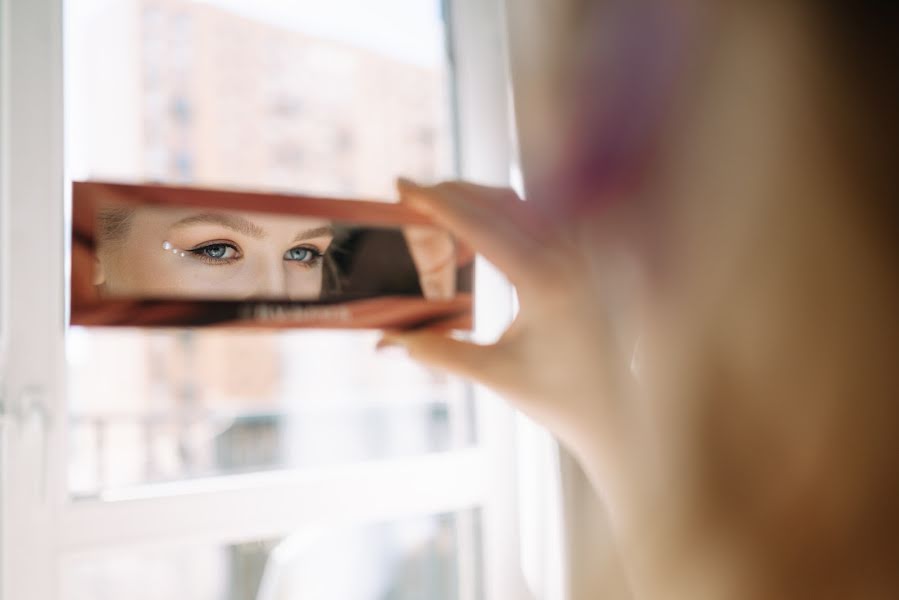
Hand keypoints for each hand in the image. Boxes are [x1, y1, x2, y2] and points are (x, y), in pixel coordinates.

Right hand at [383, 179, 639, 497]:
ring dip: (476, 200)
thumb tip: (384, 340)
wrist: (610, 410)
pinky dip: (499, 215)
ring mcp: (577, 254)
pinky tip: (475, 236)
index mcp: (544, 280)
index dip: (436, 201)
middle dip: (451, 193)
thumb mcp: (492, 374)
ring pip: (519, 204)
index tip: (401, 186)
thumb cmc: (556, 397)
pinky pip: (535, 218)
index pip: (480, 223)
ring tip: (436, 214)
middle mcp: (566, 256)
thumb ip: (436, 351)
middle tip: (410, 197)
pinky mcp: (580, 260)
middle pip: (498, 201)